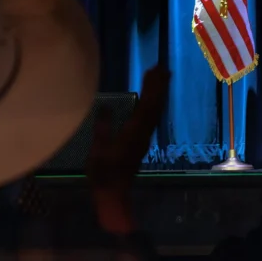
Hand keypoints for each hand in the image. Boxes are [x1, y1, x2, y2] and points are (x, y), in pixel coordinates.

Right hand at [86, 65, 168, 233]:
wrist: (113, 193)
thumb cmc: (103, 173)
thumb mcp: (98, 151)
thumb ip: (103, 130)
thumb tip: (106, 107)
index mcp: (133, 133)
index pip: (146, 105)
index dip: (152, 87)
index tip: (154, 71)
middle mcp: (143, 133)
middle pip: (154, 105)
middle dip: (159, 86)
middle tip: (163, 67)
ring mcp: (144, 137)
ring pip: (155, 111)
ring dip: (158, 93)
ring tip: (161, 77)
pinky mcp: (141, 141)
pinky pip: (151, 117)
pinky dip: (153, 103)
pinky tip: (151, 98)